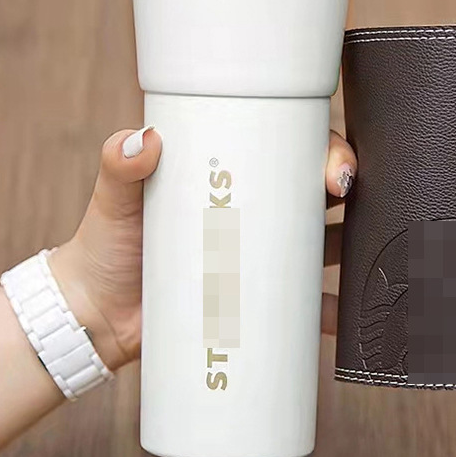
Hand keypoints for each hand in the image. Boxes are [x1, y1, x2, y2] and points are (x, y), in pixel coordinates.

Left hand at [48, 127, 356, 370]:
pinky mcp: (257, 301)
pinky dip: (327, 309)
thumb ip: (118, 167)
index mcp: (230, 176)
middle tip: (346, 196)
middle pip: (315, 192)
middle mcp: (254, 210)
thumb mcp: (113, 200)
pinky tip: (340, 315)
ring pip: (322, 242)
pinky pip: (305, 303)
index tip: (332, 167)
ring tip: (361, 249)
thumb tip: (141, 140)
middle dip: (348, 189)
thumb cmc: (105, 245)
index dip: (322, 150)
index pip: (287, 149)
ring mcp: (258, 256)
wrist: (95, 315)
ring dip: (350, 242)